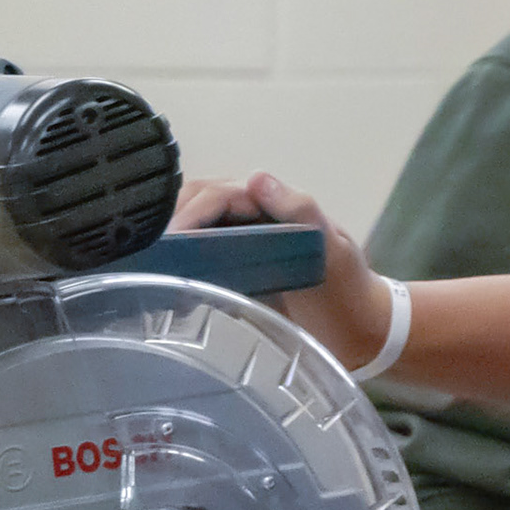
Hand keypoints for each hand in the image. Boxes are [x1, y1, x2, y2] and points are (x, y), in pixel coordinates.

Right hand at [169, 172, 392, 372]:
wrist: (361, 331)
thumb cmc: (349, 287)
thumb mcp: (331, 246)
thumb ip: (299, 211)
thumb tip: (256, 178)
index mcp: (270, 204)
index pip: (215, 195)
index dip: (189, 214)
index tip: (169, 242)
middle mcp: (251, 218)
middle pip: (195, 206)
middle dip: (169, 223)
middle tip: (148, 258)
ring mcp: (241, 245)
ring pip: (193, 230)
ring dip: (170, 242)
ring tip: (150, 269)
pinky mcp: (235, 273)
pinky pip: (199, 260)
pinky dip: (180, 266)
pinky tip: (166, 285)